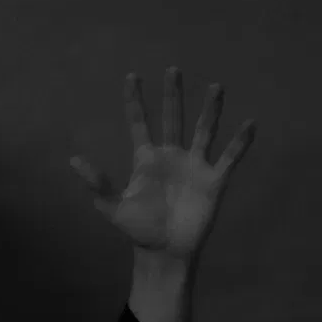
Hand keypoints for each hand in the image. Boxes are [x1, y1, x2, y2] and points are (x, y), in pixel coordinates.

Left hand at [70, 67, 255, 260]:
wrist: (164, 251)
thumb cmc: (137, 229)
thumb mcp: (113, 205)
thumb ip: (97, 182)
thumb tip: (73, 160)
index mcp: (146, 159)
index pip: (139, 122)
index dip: (135, 100)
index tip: (131, 76)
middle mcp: (171, 156)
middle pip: (172, 118)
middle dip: (172, 95)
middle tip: (172, 70)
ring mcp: (193, 166)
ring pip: (203, 130)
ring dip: (210, 109)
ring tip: (216, 87)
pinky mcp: (213, 180)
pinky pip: (229, 157)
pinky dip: (240, 142)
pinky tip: (249, 124)